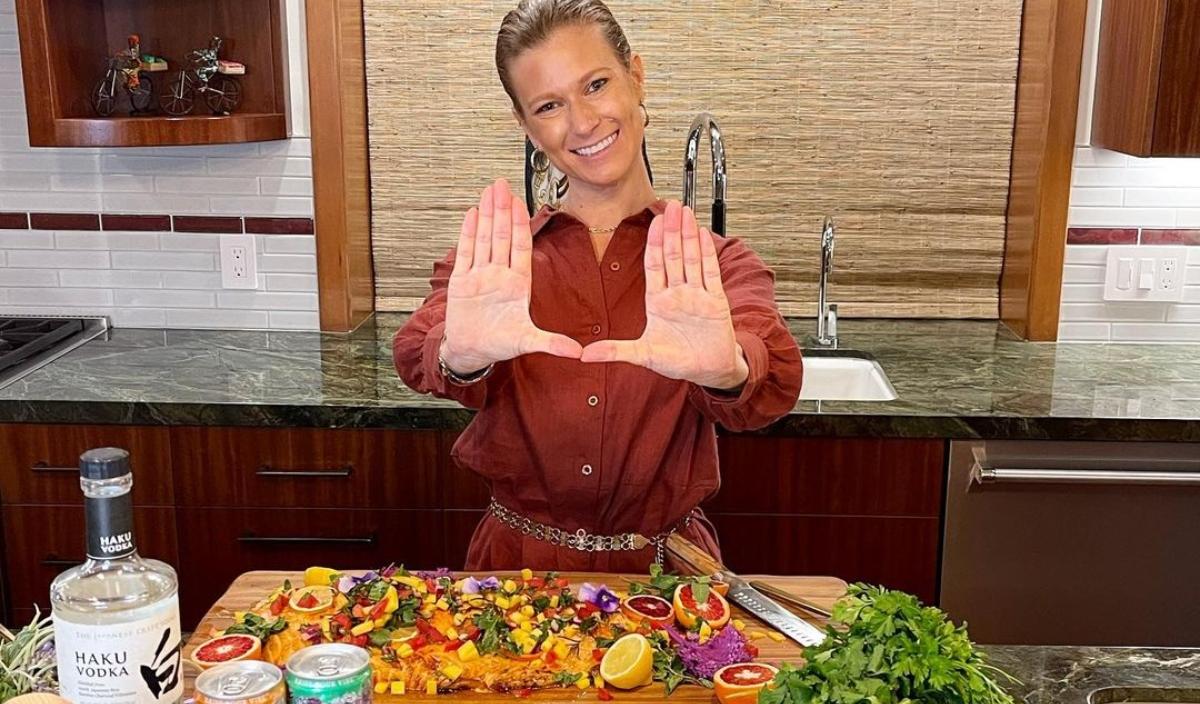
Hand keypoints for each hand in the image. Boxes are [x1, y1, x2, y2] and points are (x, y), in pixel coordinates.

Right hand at [442, 178, 582, 373]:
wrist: (472, 351)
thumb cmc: (500, 344)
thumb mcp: (528, 343)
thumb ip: (551, 344)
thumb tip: (577, 352)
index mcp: (517, 284)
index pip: (520, 247)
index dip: (519, 224)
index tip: (521, 203)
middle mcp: (499, 275)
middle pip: (500, 236)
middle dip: (502, 210)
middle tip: (502, 185)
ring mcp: (480, 275)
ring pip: (484, 239)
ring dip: (486, 215)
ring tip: (488, 192)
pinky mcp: (462, 281)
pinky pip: (466, 252)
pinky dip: (468, 233)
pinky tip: (471, 214)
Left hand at [581, 201, 748, 389]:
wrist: (710, 371)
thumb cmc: (679, 362)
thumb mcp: (643, 356)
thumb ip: (615, 351)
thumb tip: (586, 355)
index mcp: (659, 303)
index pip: (655, 266)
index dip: (654, 244)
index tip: (652, 223)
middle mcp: (678, 294)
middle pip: (674, 256)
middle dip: (672, 231)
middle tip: (670, 206)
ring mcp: (698, 295)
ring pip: (692, 259)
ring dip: (689, 235)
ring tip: (686, 212)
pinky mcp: (716, 301)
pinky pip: (710, 273)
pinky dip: (707, 254)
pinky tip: (703, 235)